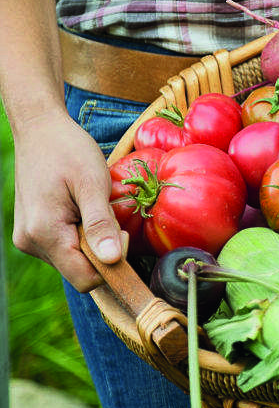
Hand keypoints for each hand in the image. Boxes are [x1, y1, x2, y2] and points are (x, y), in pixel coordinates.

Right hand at [12, 112, 124, 291]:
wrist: (40, 129)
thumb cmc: (68, 150)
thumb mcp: (92, 184)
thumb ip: (101, 224)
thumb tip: (111, 260)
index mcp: (44, 233)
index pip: (86, 278)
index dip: (112, 263)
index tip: (121, 231)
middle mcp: (30, 242)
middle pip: (81, 270)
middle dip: (102, 248)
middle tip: (107, 212)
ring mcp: (29, 238)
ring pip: (74, 259)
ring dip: (92, 239)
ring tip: (91, 206)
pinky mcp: (33, 232)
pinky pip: (66, 246)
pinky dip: (81, 233)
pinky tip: (82, 207)